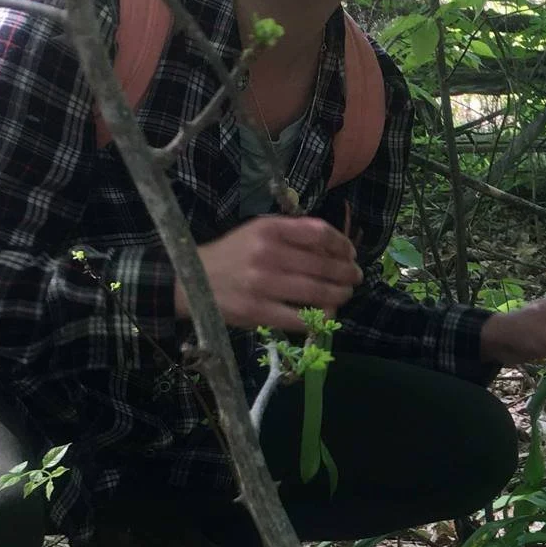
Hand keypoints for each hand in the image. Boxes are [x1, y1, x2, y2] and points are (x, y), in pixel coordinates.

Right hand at [174, 216, 361, 332]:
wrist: (191, 280)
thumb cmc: (232, 255)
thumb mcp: (257, 231)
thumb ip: (293, 234)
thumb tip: (335, 246)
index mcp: (269, 229)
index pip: (320, 233)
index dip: (343, 244)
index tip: (350, 252)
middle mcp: (267, 254)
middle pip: (324, 265)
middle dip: (347, 273)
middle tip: (355, 277)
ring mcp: (262, 285)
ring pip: (317, 292)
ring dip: (339, 295)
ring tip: (344, 294)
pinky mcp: (258, 312)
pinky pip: (301, 317)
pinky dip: (319, 317)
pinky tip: (326, 314)